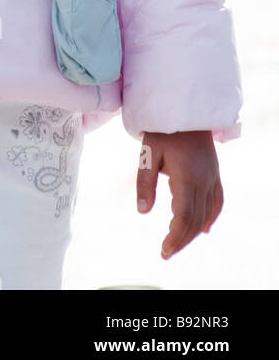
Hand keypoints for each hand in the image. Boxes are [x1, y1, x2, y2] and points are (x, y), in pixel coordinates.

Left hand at [136, 130, 223, 259]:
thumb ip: (145, 182)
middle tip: (166, 253)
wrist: (185, 106)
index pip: (184, 216)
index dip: (175, 237)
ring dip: (193, 231)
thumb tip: (143, 211)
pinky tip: (203, 229)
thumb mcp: (148, 152)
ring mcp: (212, 176)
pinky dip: (211, 217)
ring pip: (207, 213)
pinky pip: (217, 201)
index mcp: (187, 176)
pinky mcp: (214, 172)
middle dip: (181, 239)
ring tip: (178, 244)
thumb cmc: (162, 128)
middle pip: (196, 219)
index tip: (163, 250)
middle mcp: (204, 179)